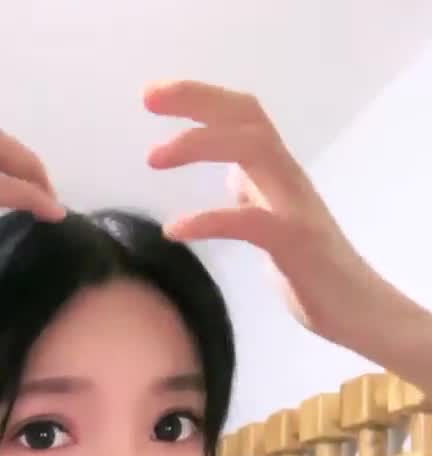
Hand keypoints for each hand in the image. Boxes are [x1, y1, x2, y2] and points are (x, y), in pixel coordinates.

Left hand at [143, 80, 384, 350]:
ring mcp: (294, 207)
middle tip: (147, 100)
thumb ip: (252, 196)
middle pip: (246, 117)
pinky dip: (209, 219)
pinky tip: (175, 229)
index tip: (153, 96)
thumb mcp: (272, 224)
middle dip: (195, 100)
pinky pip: (249, 220)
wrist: (356, 310)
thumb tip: (232, 174)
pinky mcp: (295, 243)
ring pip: (252, 149)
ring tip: (154, 158)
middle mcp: (287, 178)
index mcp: (277, 174)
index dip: (199, 97)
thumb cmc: (311, 273)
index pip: (241, 115)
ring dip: (199, 144)